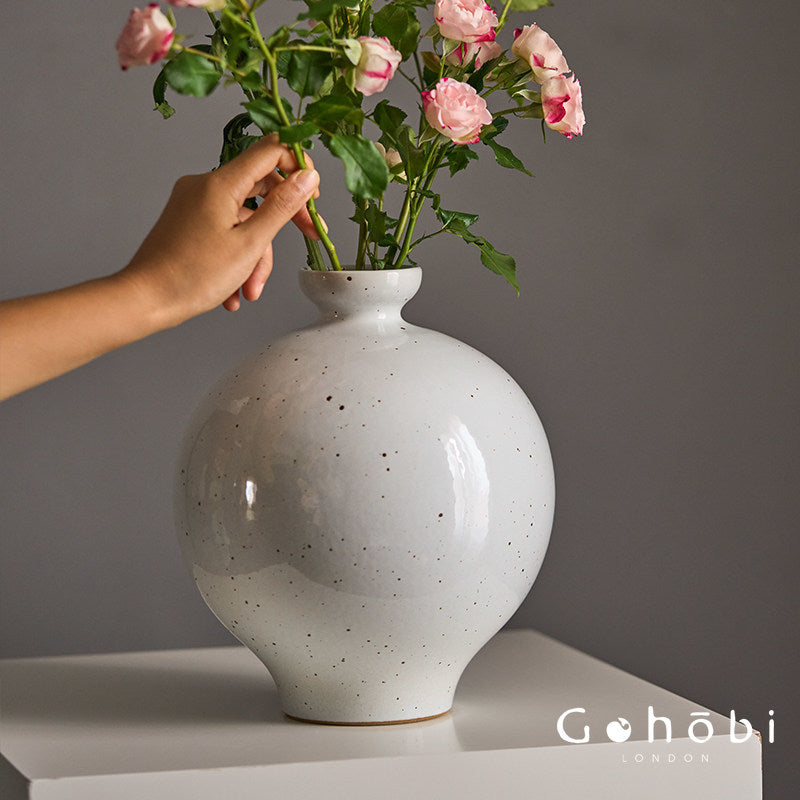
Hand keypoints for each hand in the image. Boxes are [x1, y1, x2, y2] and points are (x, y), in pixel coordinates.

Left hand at [120, 134, 321, 324]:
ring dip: (255, 256)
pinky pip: (225, 231)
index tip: (313, 195)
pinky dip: (236, 258)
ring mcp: (194, 204)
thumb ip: (282, 207)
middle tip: (309, 236)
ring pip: (244, 219)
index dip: (298, 167)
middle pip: (260, 188)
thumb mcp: (250, 243)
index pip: (270, 152)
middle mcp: (204, 186)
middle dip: (283, 221)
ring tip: (250, 290)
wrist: (146, 299)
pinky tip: (234, 290)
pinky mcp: (188, 222)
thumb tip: (308, 176)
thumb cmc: (192, 275)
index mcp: (220, 183)